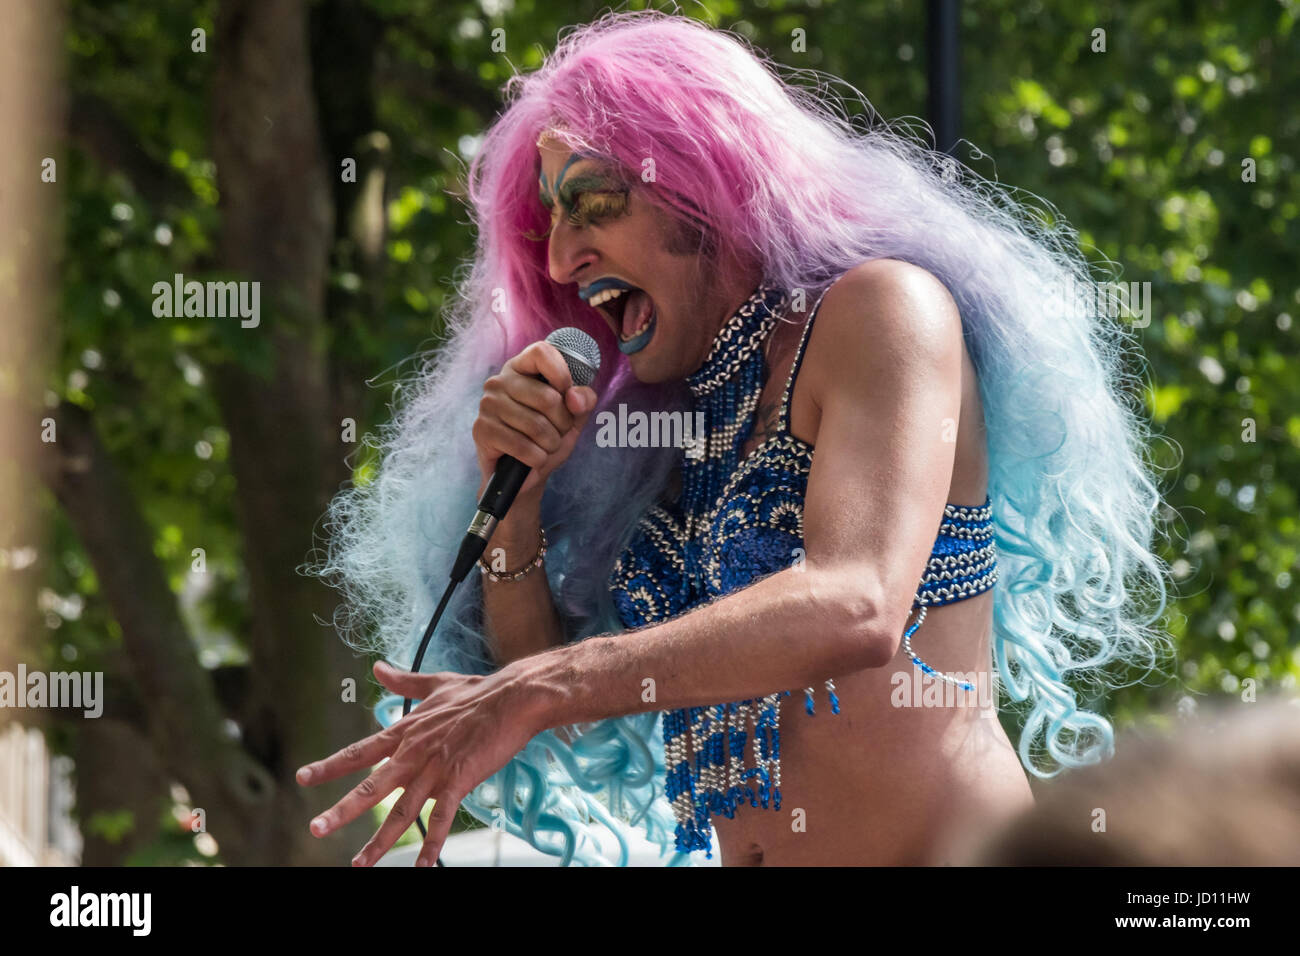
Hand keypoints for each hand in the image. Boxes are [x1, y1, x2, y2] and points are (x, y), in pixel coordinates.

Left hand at [296, 660, 543, 866]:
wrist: (513, 697)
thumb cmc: (479, 690)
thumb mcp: (435, 683)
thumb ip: (404, 679)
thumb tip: (377, 667)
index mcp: (406, 731)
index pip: (359, 751)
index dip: (330, 765)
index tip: (302, 776)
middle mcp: (413, 752)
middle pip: (370, 787)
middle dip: (341, 811)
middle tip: (315, 828)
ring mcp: (435, 768)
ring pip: (402, 811)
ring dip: (379, 841)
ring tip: (359, 863)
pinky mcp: (459, 779)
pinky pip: (442, 819)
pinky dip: (431, 845)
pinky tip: (422, 866)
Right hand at [472, 341, 597, 499]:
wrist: (522, 474)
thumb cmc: (546, 438)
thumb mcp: (573, 417)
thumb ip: (583, 401)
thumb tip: (575, 398)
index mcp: (522, 368)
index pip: (542, 352)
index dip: (562, 374)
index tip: (567, 396)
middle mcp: (500, 381)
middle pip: (547, 397)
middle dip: (563, 424)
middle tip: (557, 433)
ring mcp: (488, 404)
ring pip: (537, 426)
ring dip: (551, 445)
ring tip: (545, 447)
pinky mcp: (481, 429)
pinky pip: (522, 446)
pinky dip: (537, 458)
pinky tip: (534, 459)